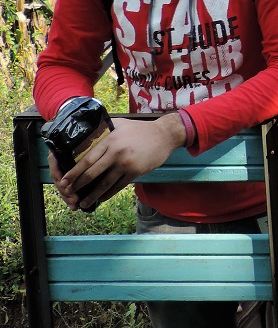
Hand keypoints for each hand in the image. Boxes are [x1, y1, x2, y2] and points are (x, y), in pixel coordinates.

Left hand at [57, 115, 184, 210]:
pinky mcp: (135, 172)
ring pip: (104, 183)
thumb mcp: (121, 124)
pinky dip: (108, 194)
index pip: (87, 159)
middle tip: (69, 193)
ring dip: (92, 195)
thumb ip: (105, 129)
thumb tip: (87, 133)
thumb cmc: (141, 129)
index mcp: (110, 140)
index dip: (74, 172)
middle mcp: (116, 153)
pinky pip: (118, 186)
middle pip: (92, 173)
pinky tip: (102, 198)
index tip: (64, 180)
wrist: (164, 135)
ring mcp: (126, 164)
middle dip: (79, 185)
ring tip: (84, 203)